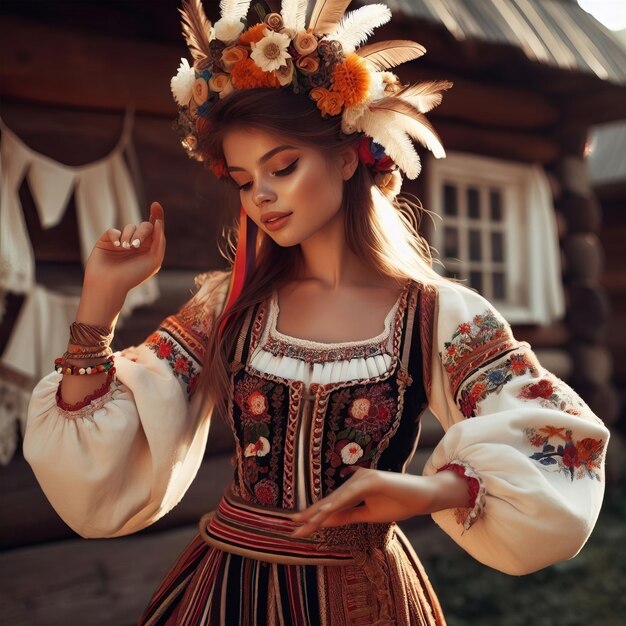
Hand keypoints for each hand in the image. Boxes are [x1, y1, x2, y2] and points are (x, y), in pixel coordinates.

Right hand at [83, 202, 165, 295]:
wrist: (110, 284)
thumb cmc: (134, 275)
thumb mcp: (154, 259)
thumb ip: (159, 241)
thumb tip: (159, 222)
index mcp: (150, 249)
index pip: (156, 229)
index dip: (157, 216)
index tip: (155, 205)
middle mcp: (137, 244)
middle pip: (145, 226)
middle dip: (142, 232)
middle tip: (135, 245)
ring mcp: (122, 242)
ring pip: (130, 227)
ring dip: (130, 236)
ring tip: (126, 248)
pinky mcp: (107, 241)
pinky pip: (113, 230)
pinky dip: (116, 236)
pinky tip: (117, 245)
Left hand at [288, 468, 438, 537]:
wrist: (424, 497)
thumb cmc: (399, 504)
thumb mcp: (369, 515)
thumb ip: (349, 516)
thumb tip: (327, 521)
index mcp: (353, 487)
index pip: (331, 505)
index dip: (314, 515)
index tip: (297, 527)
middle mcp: (355, 479)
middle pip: (330, 501)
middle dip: (310, 514)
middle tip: (290, 525)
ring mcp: (363, 477)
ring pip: (338, 498)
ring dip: (320, 511)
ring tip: (303, 522)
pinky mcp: (372, 479)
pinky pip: (352, 493)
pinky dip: (338, 503)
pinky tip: (326, 511)